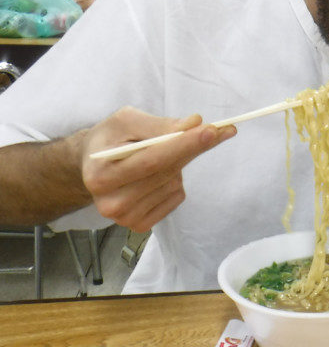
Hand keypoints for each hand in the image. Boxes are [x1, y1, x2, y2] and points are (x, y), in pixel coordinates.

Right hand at [79, 108, 235, 231]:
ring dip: (179, 164)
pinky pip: (176, 198)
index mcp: (100, 174)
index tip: (211, 130)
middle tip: (218, 130)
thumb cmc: (110, 139)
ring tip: (159, 156)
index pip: (151, 160)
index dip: (183, 144)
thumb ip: (159, 124)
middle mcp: (110, 202)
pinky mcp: (140, 225)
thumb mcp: (126, 121)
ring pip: (174, 184)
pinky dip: (175, 182)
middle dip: (194, 148)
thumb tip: (194, 124)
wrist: (92, 167)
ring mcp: (125, 218)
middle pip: (166, 172)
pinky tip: (157, 176)